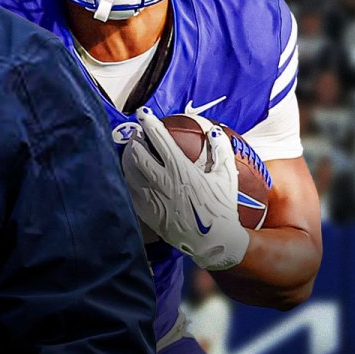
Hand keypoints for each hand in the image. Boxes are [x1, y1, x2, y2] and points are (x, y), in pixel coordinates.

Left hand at [121, 107, 249, 270]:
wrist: (213, 241)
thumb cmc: (221, 208)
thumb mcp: (226, 178)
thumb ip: (221, 151)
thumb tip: (214, 130)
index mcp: (181, 170)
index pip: (159, 139)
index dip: (149, 123)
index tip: (143, 112)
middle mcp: (163, 181)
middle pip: (137, 153)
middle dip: (134, 139)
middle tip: (136, 134)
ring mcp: (151, 197)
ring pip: (129, 170)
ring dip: (128, 156)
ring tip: (131, 150)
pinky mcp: (145, 210)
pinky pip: (129, 189)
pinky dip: (128, 177)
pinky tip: (131, 173)